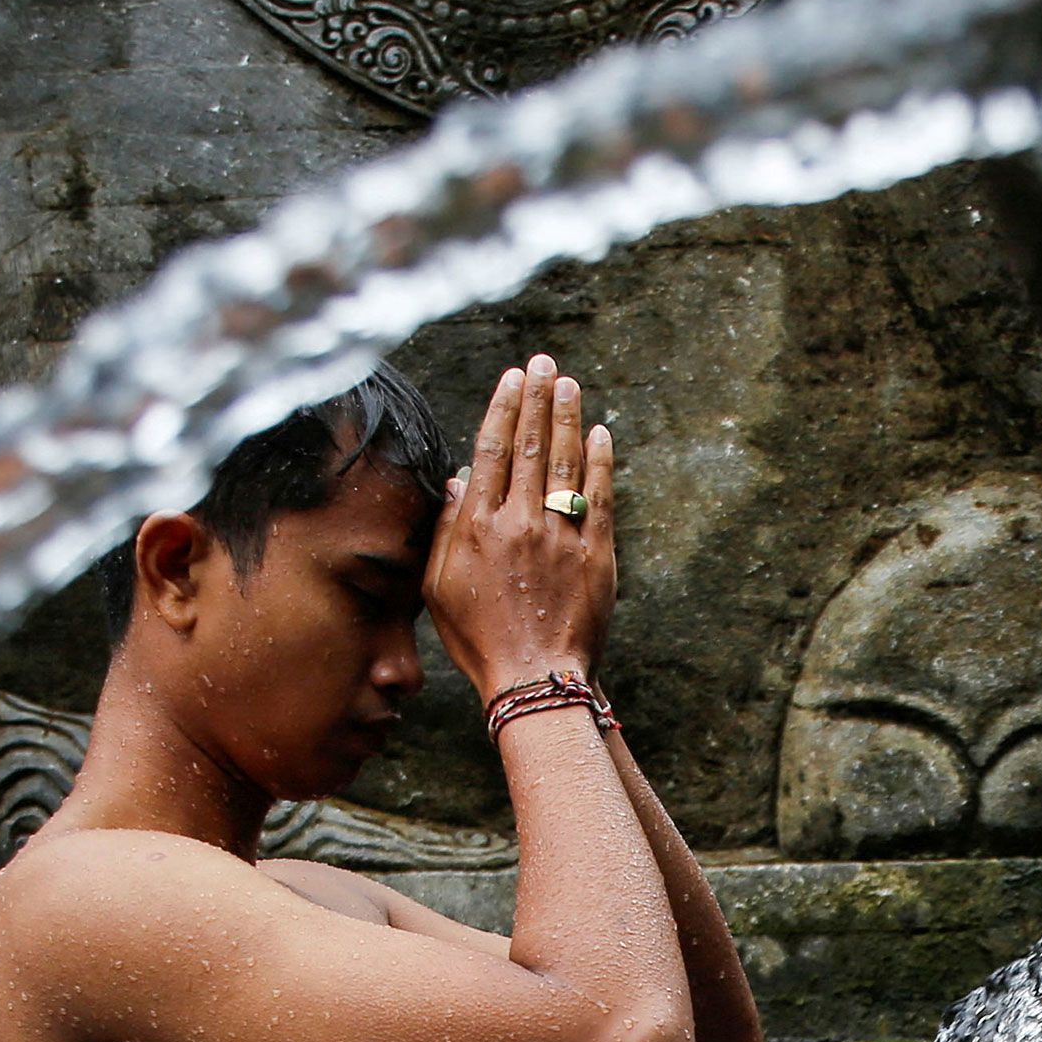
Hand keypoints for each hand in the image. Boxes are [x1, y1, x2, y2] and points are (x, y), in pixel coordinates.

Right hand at [423, 353, 618, 699]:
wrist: (535, 679)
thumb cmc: (481, 639)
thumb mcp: (441, 587)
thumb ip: (448, 529)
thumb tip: (459, 480)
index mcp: (479, 528)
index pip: (492, 451)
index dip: (502, 410)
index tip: (511, 379)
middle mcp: (519, 523)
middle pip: (530, 446)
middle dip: (536, 399)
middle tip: (543, 362)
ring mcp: (561, 537)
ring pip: (566, 463)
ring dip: (567, 418)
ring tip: (568, 384)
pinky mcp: (596, 555)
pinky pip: (598, 498)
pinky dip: (600, 462)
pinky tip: (600, 433)